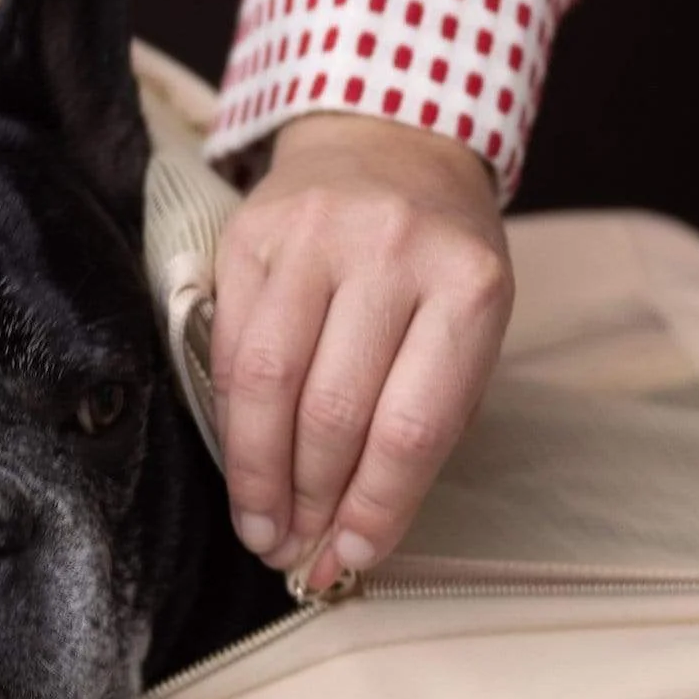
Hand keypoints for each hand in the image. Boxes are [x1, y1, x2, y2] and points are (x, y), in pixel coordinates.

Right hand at [211, 114, 512, 591]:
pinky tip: (242, 459)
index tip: (349, 557)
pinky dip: (231, 419)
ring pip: (267, 384)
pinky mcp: (249, 233)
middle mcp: (391, 251)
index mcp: (468, 285)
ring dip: (258, 474)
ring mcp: (314, 235)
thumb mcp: (471, 328)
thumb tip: (354, 539)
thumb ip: (424, 427)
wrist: (389, 141)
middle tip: (295, 550)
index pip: (412, 427)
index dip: (374, 507)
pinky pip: (228, 348)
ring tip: (260, 525)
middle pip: (333, 412)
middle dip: (311, 501)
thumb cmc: (438, 261)